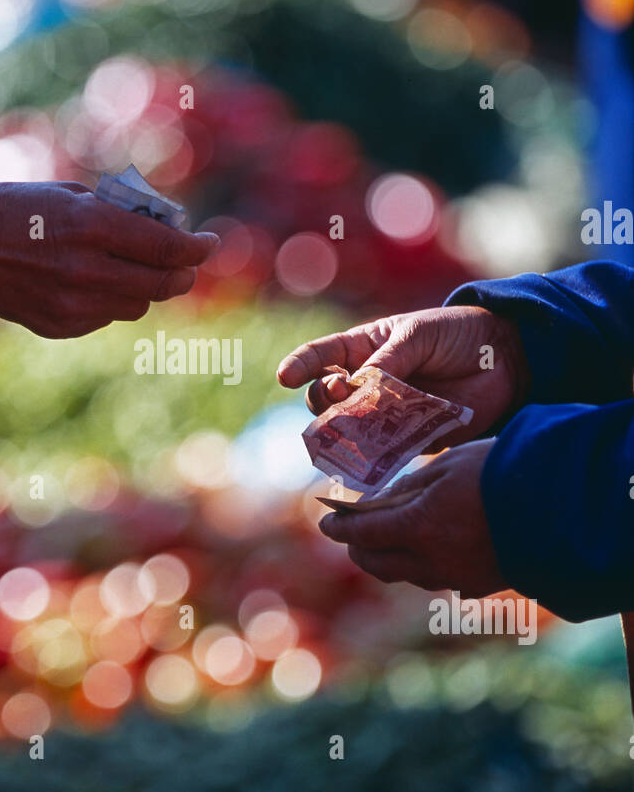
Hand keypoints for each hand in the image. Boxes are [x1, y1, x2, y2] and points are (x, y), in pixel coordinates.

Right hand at [0, 181, 218, 337]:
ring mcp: (73, 304)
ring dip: (144, 286)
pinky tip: (87, 281)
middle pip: (162, 284)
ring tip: (128, 266)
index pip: (169, 248)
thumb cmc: (13, 208)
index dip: (197, 248)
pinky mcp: (59, 326)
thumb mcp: (69, 195)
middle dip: (182, 273)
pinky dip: (108, 300)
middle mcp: (88, 269)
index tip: (209, 243)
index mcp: (92, 225)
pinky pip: (105, 317)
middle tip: (186, 264)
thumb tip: (164, 231)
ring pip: (137, 304)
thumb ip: (118, 213)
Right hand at [278, 305, 530, 445]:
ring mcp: (386, 413)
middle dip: (324, 399)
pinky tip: (368, 456)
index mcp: (364, 349)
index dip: (300, 365)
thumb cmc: (457, 335)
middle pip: (326, 398)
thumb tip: (355, 386)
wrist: (506, 360)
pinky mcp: (409, 438)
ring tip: (352, 426)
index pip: (321, 356)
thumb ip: (387, 361)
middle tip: (340, 394)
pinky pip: (382, 451)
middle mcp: (368, 383)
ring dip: (344, 430)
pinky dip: (372, 455)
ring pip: (348, 428)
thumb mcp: (418, 335)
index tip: (285, 376)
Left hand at [318, 440, 504, 595]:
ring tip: (387, 540)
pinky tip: (431, 550)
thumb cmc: (501, 470)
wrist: (562, 503)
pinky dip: (426, 565)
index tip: (325, 523)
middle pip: (378, 565)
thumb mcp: (447, 466)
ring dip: (391, 559)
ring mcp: (458, 577)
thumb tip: (380, 504)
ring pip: (408, 575)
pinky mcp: (482, 585)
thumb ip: (407, 488)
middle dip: (359, 550)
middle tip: (351, 535)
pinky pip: (441, 579)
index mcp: (418, 527)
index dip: (340, 529)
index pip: (362, 535)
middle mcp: (432, 561)